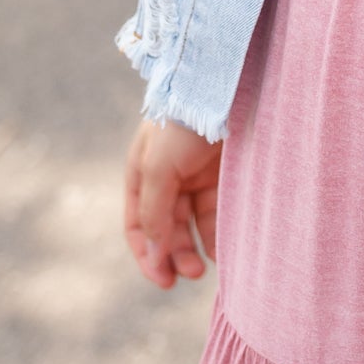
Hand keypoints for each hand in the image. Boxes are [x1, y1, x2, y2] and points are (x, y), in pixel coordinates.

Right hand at [124, 118, 221, 288]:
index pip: (139, 224)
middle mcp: (168, 176)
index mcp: (142, 172)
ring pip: (193, 222)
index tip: (163, 279)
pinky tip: (225, 247)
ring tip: (207, 265)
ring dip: (197, 247)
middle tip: (191, 273)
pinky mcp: (224, 171)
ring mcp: (197, 174)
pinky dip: (219, 230)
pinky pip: (218, 209)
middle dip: (175, 254)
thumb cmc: (182, 122)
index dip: (147, 254)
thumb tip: (154, 254)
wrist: (222, 84)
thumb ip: (153, 211)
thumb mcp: (158, 166)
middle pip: (167, 227)